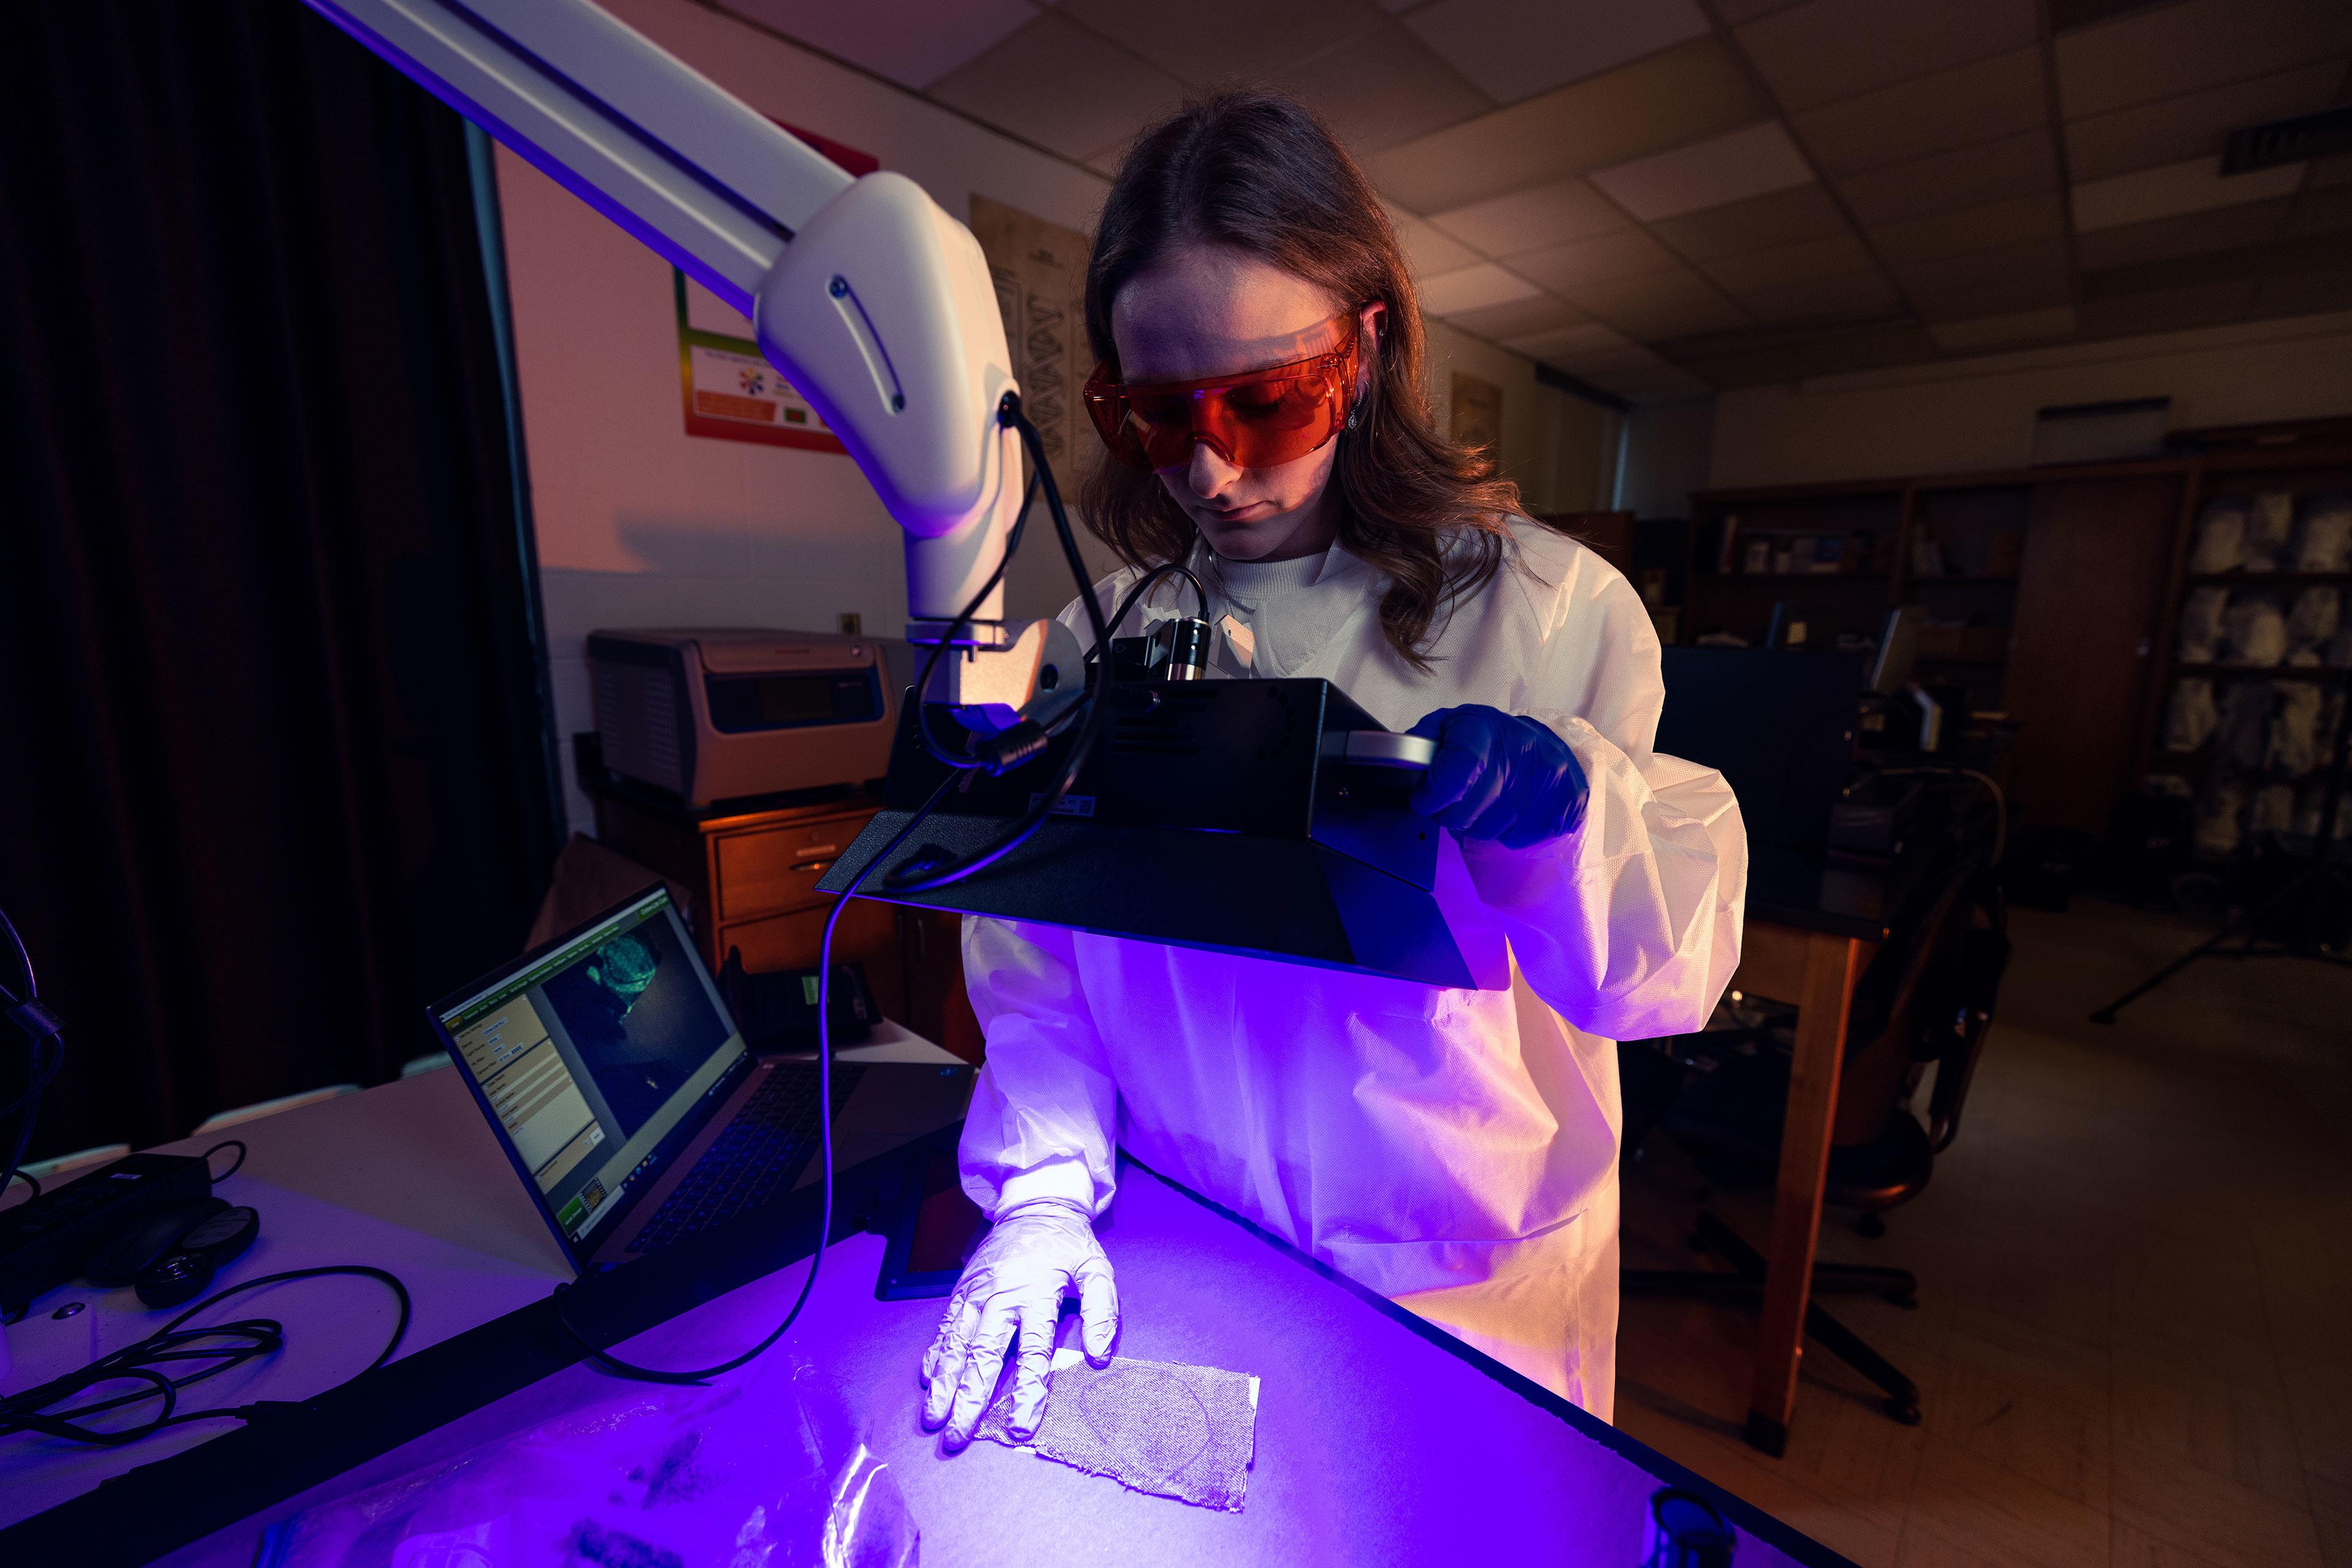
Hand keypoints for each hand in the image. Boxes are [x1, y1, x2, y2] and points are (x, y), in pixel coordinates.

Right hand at [919, 1198, 1117, 1448]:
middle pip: (983, 1354)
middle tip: (958, 1436)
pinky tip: (927, 1381)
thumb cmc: (1068, 1244)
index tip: (1020, 1427)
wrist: (1034, 1206)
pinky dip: (934, 1354)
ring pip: (956, 1344)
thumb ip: (1102, 1311)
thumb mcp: (1097, 1269)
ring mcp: (976, 1293)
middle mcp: (1001, 1296)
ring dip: (943, 1384)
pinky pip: (944, 1326)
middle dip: (969, 1398)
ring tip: (933, 1418)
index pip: (1032, 1351)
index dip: (1027, 1391)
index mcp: (1037, 1293)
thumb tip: (1100, 1356)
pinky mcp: (961, 1290)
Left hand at [1408, 705, 1588, 849]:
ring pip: (1489, 829)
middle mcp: (1523, 750)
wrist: (1541, 741)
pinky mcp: (1567, 802)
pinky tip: (1505, 811)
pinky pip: (1517, 837)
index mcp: (1485, 728)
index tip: (1424, 800)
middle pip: (1468, 810)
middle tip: (1449, 804)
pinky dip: (1504, 831)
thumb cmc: (1487, 738)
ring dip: (1475, 825)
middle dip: (1448, 814)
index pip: (1457, 771)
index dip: (1433, 794)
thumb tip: (1409, 766)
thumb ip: (1423, 745)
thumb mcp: (1448, 727)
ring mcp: (1550, 778)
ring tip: (1480, 805)